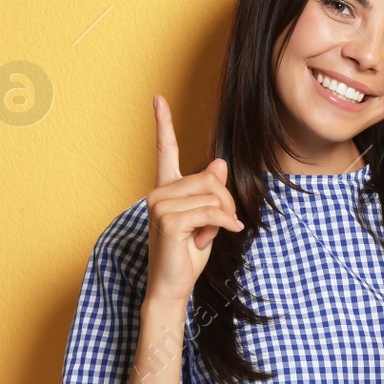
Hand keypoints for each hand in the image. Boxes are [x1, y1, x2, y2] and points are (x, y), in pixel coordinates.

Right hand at [144, 94, 243, 305]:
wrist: (172, 286)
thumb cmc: (188, 253)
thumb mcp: (207, 219)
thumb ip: (211, 192)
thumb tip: (219, 163)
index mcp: (166, 188)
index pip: (165, 150)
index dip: (163, 123)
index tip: (157, 98)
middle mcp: (159, 192)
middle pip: (211, 179)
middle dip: (226, 203)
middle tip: (221, 226)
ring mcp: (160, 204)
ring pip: (214, 195)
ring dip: (223, 218)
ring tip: (208, 236)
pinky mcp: (168, 220)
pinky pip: (211, 212)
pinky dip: (222, 226)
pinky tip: (214, 239)